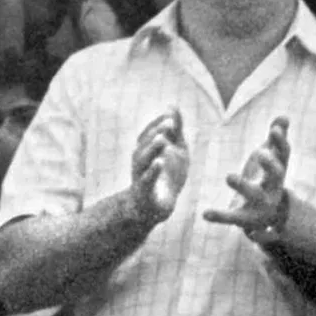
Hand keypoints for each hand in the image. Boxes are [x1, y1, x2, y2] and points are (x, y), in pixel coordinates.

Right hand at [129, 108, 187, 224]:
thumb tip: (173, 106)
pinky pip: (146, 180)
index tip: (171, 115)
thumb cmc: (166, 176)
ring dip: (153, 148)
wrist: (155, 208)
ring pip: (143, 161)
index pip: (149, 134)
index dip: (158, 124)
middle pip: (145, 144)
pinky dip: (152, 170)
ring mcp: (140, 176)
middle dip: (156, 133)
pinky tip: (159, 162)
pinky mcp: (144, 192)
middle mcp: (139, 161)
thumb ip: (175, 131)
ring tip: (163, 139)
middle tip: (169, 123)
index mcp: (146, 150)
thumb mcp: (176, 151)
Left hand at [203, 117, 289, 243]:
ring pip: (255, 195)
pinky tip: (205, 213)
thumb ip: (276, 139)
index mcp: (279, 171)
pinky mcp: (245, 219)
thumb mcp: (272, 160)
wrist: (272, 217)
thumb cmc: (268, 180)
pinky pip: (233, 217)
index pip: (284, 155)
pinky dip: (220, 216)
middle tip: (260, 153)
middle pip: (276, 175)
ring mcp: (261, 204)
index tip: (274, 129)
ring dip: (243, 185)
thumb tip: (283, 116)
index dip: (280, 142)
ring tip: (228, 176)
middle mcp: (274, 187)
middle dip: (270, 165)